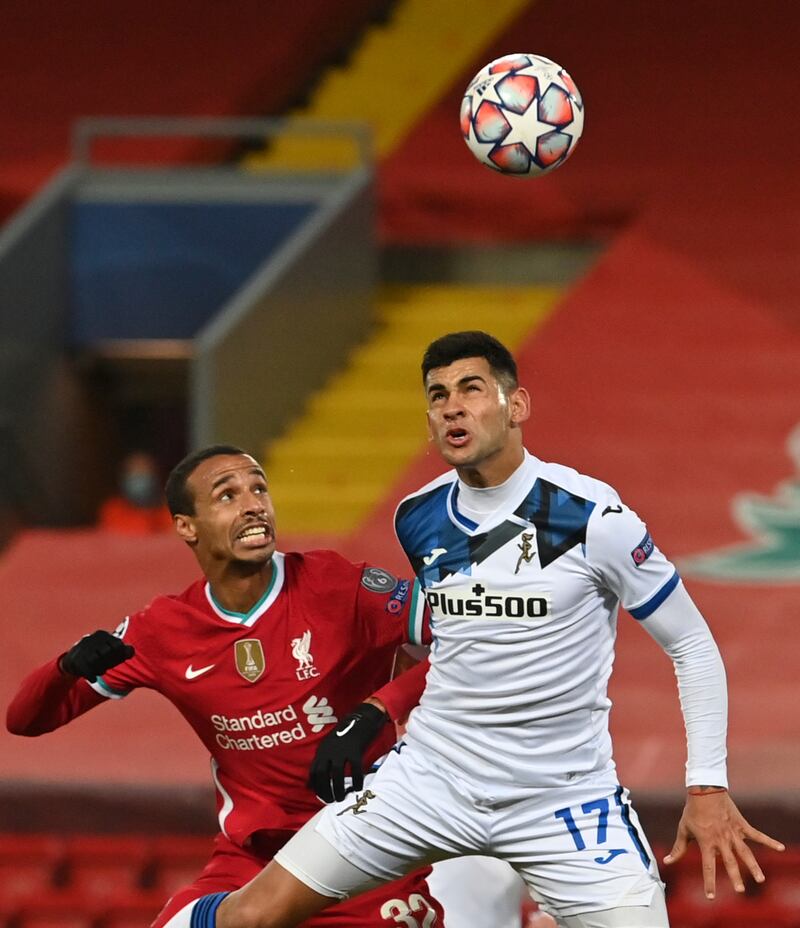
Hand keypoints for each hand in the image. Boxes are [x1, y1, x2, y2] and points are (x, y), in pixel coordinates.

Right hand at [59, 630, 134, 681]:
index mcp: (103, 635)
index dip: (119, 656)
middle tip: (107, 666)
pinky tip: (93, 679)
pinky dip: (92, 676)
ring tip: (101, 671)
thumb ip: (125, 651)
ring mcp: (82, 649)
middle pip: (107, 652)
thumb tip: (130, 651)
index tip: (115, 660)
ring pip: (95, 660)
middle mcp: (92, 638)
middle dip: (109, 662)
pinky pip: (85, 669)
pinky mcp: (75, 660)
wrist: (75, 660)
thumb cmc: (99, 655)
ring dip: (101, 669)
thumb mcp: (112, 651)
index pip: (118, 645)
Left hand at [309, 702, 387, 801]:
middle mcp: (329, 750)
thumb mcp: (330, 745)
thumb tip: (311, 783)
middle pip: (323, 774)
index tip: (321, 796)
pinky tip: (358, 787)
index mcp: (322, 749)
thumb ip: (323, 760)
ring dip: (338, 788)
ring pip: (336, 774)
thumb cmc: (346, 735)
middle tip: (330, 800)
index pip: (313, 771)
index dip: (315, 785)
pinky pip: (355, 769)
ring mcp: (342, 750)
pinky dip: (356, 780)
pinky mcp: (355, 750)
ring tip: (341, 798)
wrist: (361, 719)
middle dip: (325, 790)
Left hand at [664, 789, 784, 897]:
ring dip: (753, 866)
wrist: (704, 790)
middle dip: (735, 876)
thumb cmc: (692, 811)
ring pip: (745, 852)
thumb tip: (667, 862)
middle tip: (740, 890)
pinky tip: (780, 848)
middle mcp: (721, 840)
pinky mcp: (741, 825)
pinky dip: (769, 841)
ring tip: (760, 879)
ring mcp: (733, 832)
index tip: (711, 897)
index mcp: (707, 842)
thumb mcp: (683, 829)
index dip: (709, 882)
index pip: (708, 866)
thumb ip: (678, 848)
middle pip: (729, 861)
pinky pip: (757, 834)